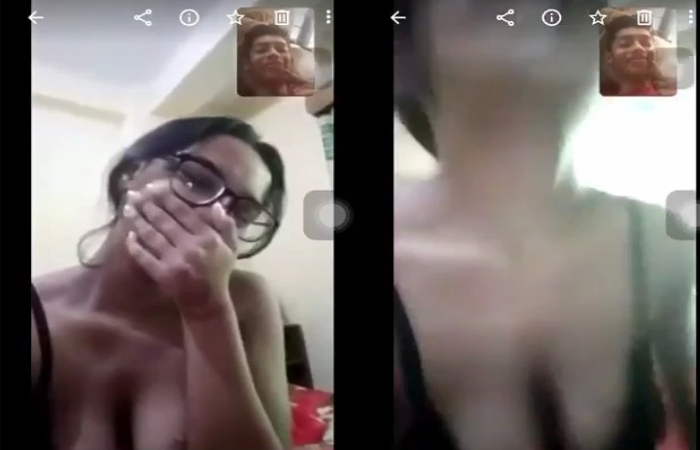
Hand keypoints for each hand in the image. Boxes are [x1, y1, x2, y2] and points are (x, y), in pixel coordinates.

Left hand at [123, 181, 236, 316]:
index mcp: (208, 237)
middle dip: (148, 205)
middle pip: (165, 220)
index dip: (168, 198)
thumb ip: (227, 225)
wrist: (207, 302)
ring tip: (128, 208)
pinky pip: (145, 257)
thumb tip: (217, 204)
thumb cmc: (218, 273)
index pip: (184, 212)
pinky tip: (129, 236)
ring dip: (139, 220)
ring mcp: (175, 261)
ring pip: (153, 235)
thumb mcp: (231, 248)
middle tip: (134, 193)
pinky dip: (136, 246)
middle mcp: (191, 246)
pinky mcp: (162, 274)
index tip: (155, 187)